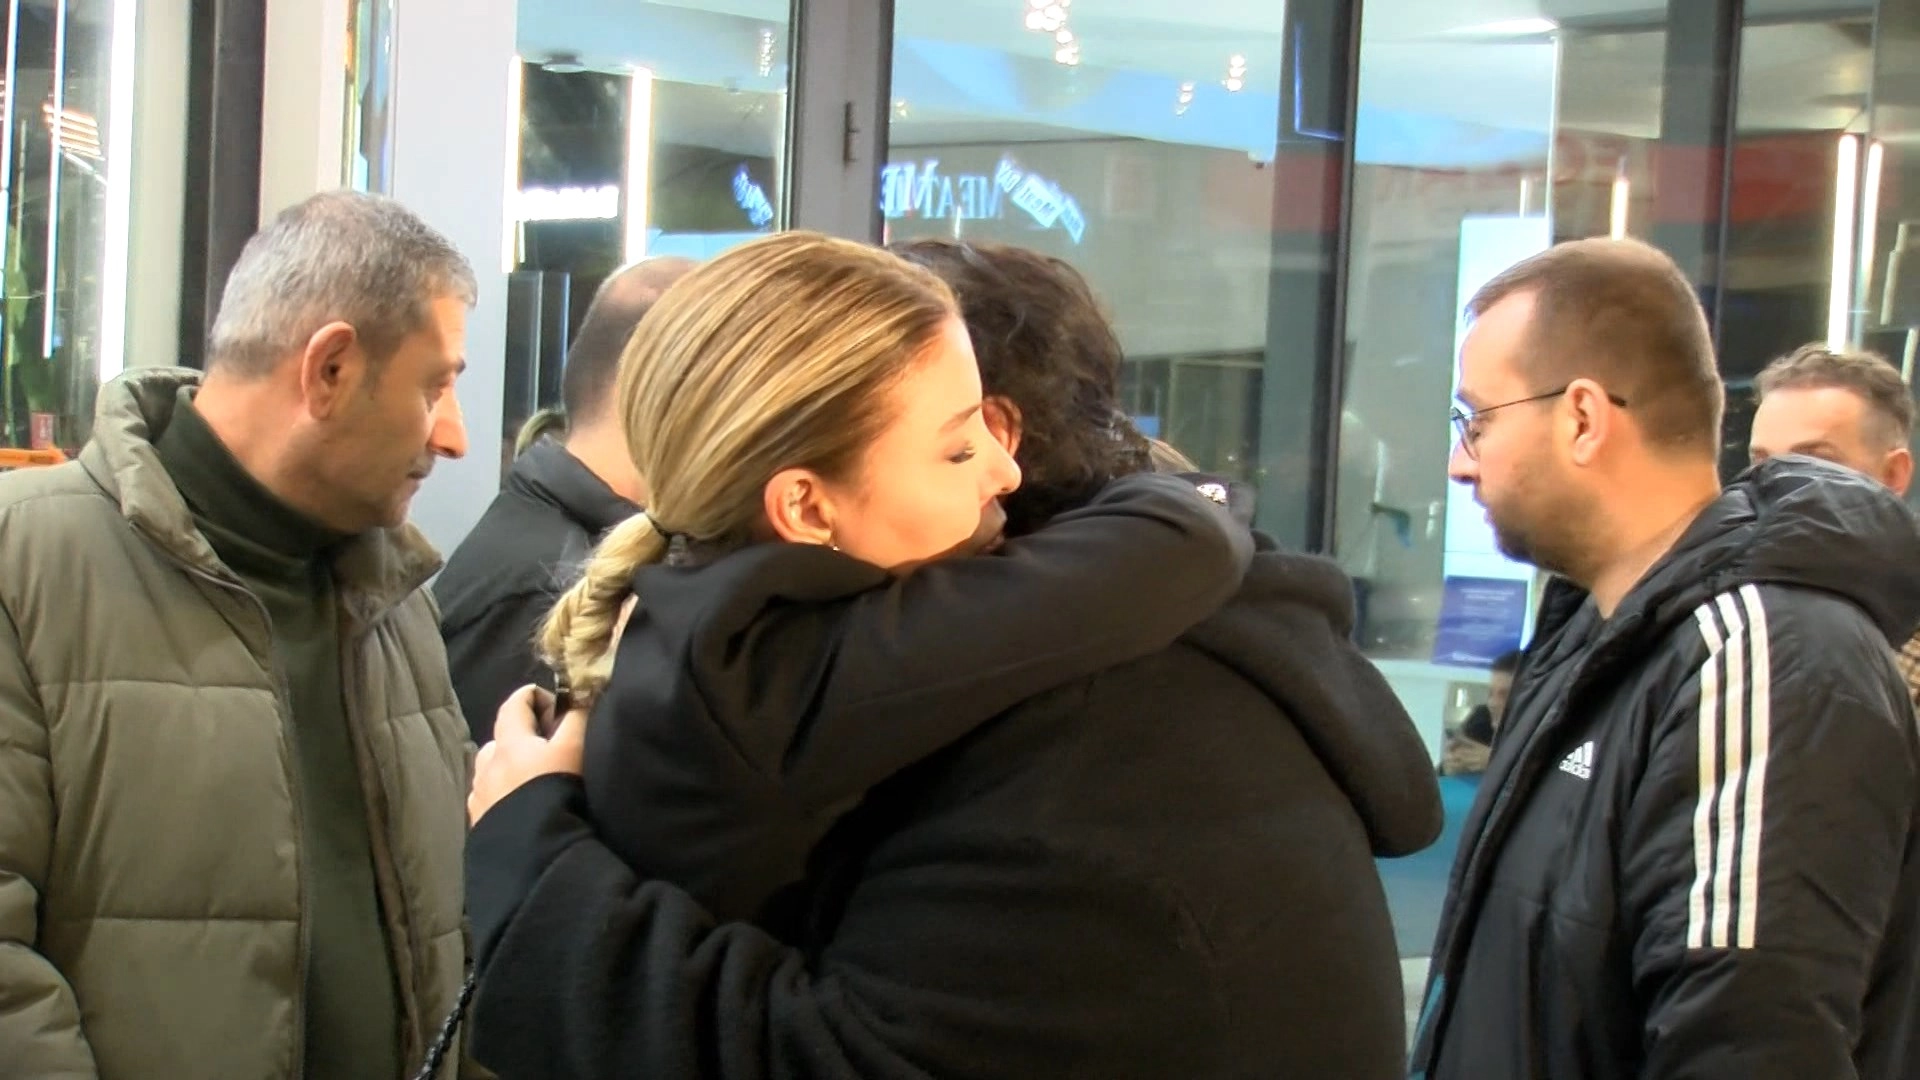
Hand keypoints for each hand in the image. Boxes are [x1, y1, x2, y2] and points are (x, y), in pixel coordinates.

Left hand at [468, 684, 587, 825]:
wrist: (533, 857)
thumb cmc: (555, 794)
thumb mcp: (573, 750)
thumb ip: (577, 719)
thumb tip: (579, 697)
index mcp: (508, 744)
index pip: (514, 704)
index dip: (535, 696)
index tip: (557, 702)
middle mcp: (487, 766)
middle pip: (501, 738)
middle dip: (523, 734)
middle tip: (551, 745)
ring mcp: (480, 797)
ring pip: (492, 770)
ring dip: (510, 766)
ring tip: (533, 779)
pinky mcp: (480, 824)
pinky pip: (490, 798)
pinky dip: (504, 794)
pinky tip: (521, 806)